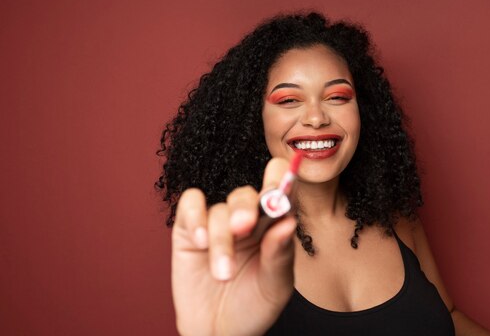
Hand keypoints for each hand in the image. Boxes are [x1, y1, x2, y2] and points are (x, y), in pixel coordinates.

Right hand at [171, 158, 296, 335]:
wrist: (217, 332)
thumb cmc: (253, 307)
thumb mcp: (275, 286)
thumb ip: (280, 254)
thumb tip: (287, 222)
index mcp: (274, 226)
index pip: (281, 192)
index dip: (282, 182)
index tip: (279, 188)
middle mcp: (247, 219)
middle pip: (247, 195)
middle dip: (245, 208)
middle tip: (244, 227)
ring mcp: (218, 222)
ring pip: (220, 208)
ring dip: (221, 239)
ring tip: (223, 273)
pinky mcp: (189, 229)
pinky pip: (190, 204)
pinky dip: (195, 217)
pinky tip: (201, 242)